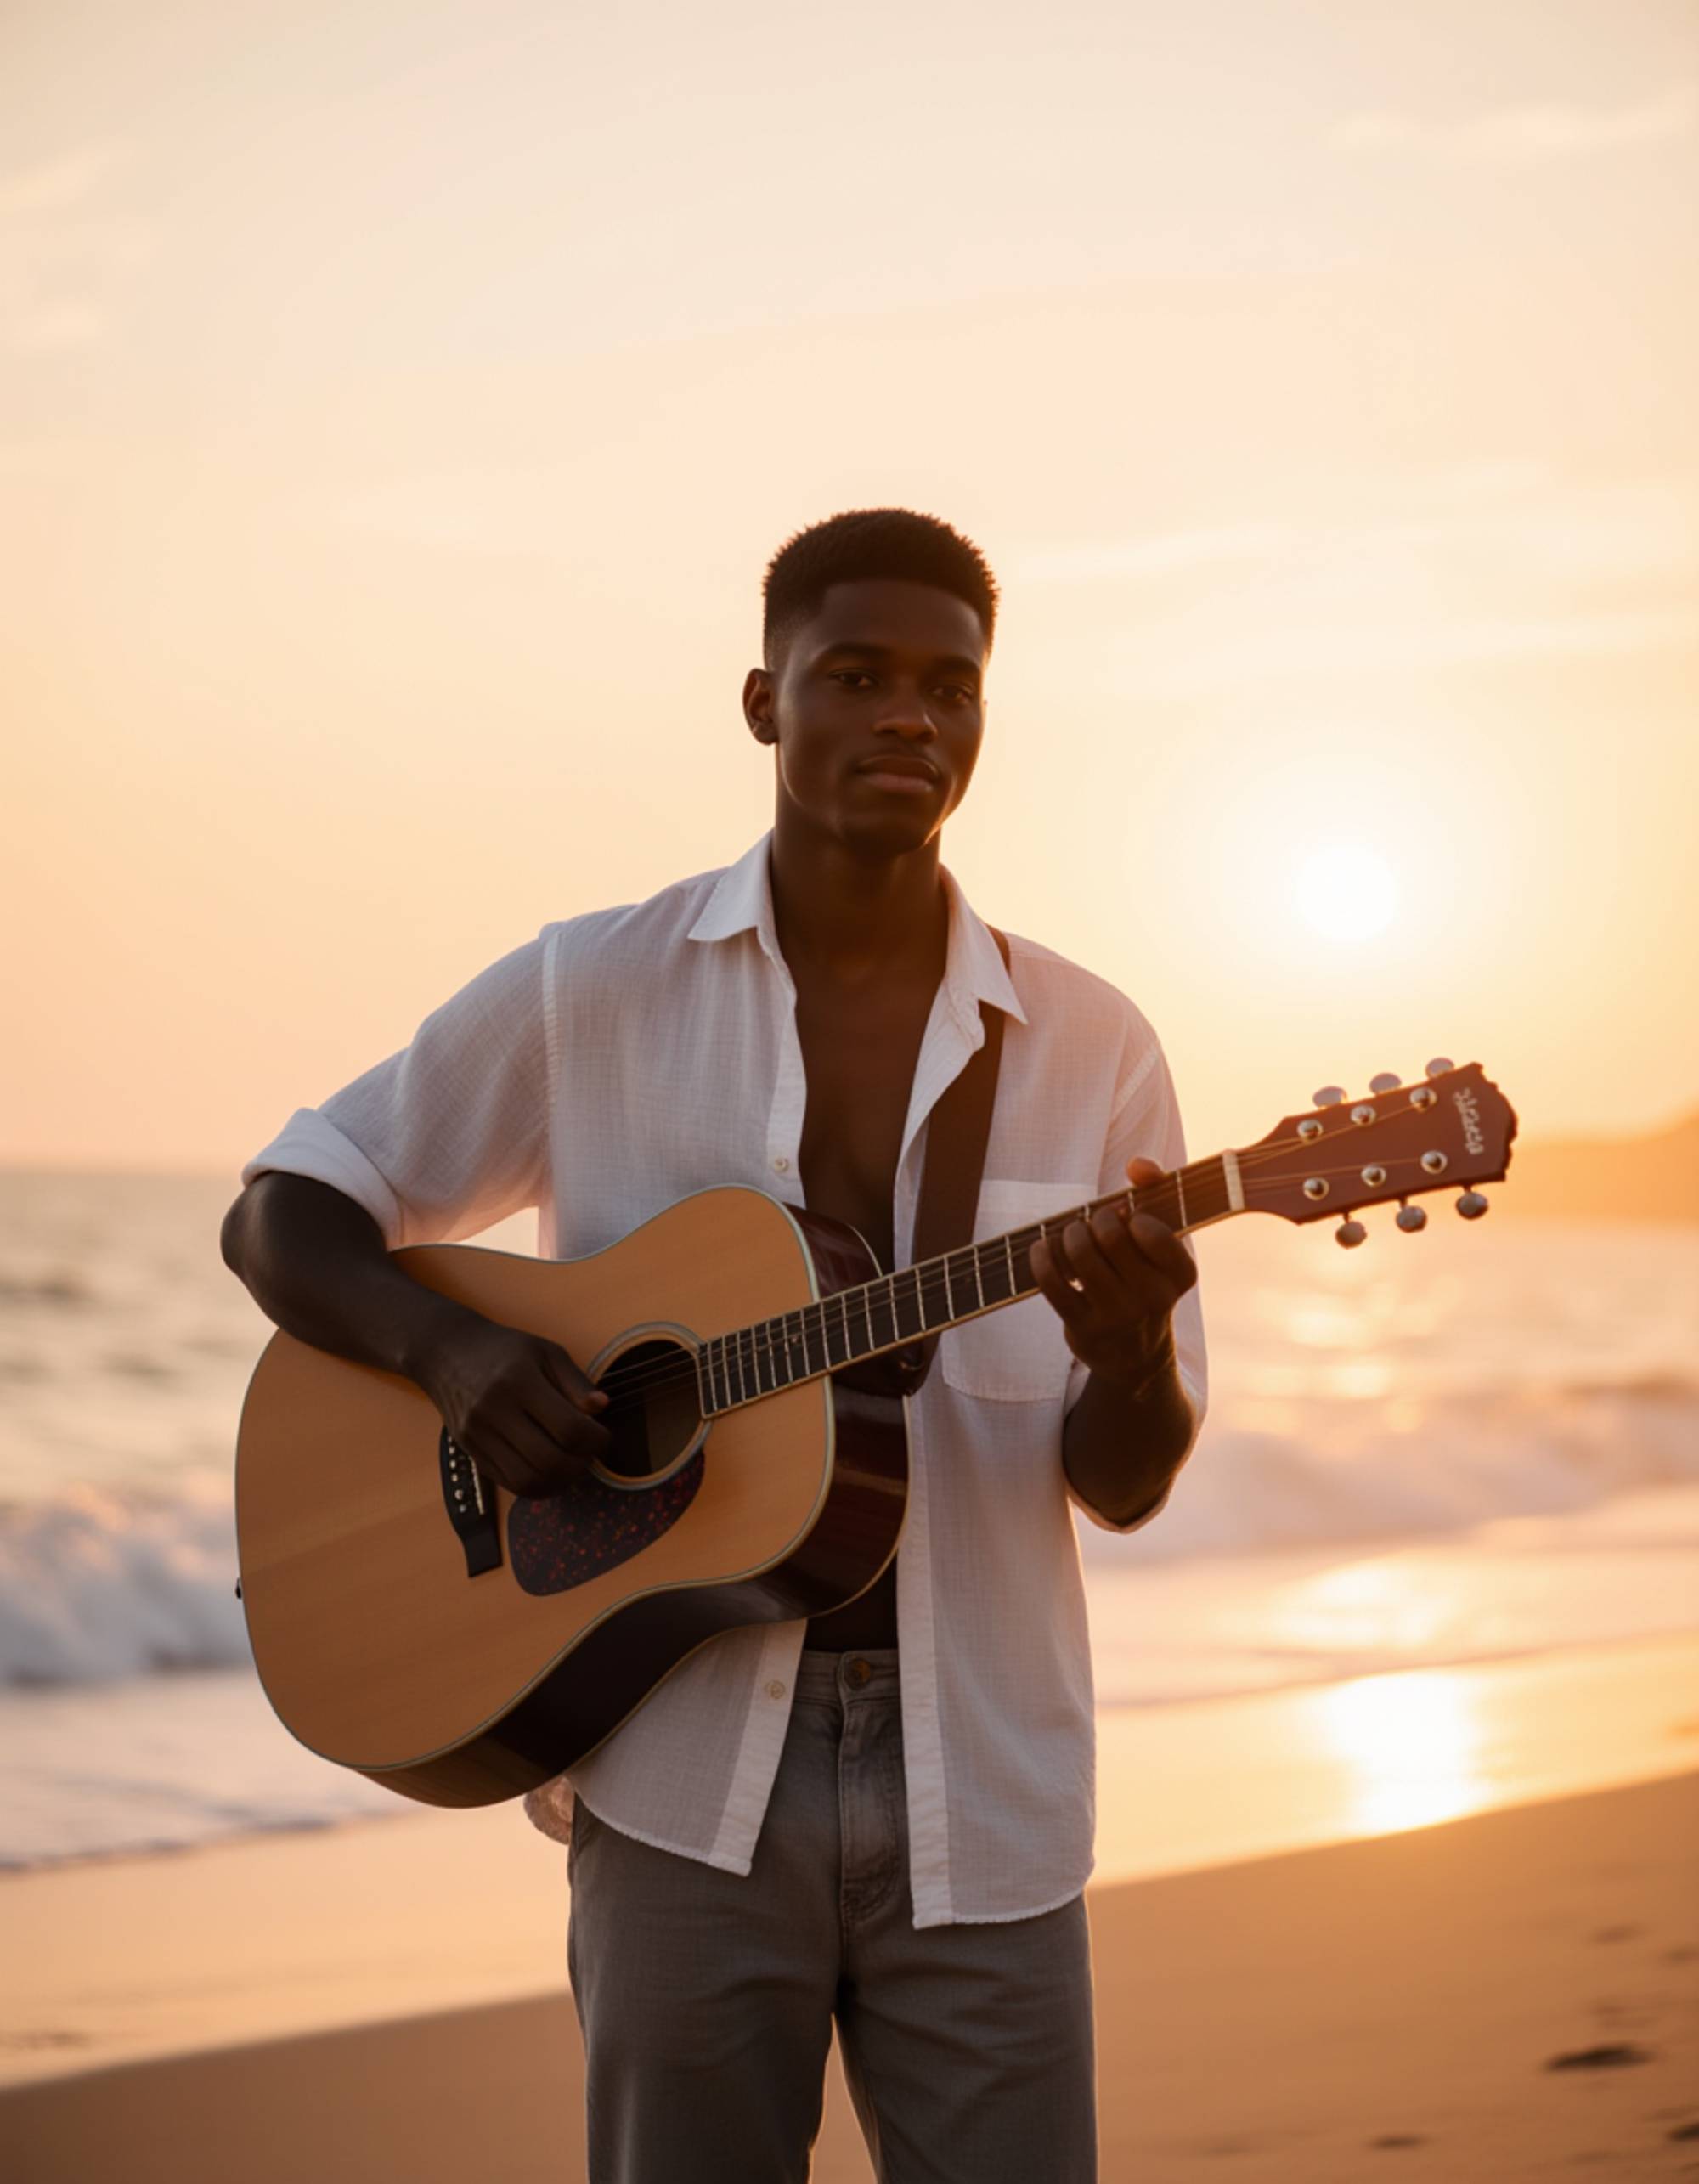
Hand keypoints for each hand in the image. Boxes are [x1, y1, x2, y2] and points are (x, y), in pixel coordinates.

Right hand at [418, 1317, 612, 1497]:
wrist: (447, 1353)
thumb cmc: (503, 1350)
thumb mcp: (546, 1351)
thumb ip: (575, 1381)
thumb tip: (601, 1408)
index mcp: (519, 1381)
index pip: (569, 1428)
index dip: (596, 1440)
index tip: (603, 1436)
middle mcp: (494, 1411)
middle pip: (549, 1460)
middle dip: (581, 1464)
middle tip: (590, 1454)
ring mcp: (478, 1436)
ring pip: (528, 1481)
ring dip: (560, 1481)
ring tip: (572, 1465)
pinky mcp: (470, 1452)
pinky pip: (509, 1483)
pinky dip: (537, 1485)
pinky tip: (550, 1470)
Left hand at [1029, 1156, 1196, 1390]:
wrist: (1134, 1355)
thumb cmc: (1144, 1281)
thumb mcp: (1160, 1244)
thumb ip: (1156, 1192)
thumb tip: (1138, 1164)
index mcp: (1181, 1275)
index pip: (1152, 1229)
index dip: (1131, 1216)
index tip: (1126, 1220)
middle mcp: (1155, 1299)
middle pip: (1110, 1235)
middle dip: (1094, 1219)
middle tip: (1092, 1224)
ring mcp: (1118, 1316)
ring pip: (1080, 1253)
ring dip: (1069, 1234)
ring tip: (1072, 1236)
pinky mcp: (1083, 1328)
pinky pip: (1052, 1281)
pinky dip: (1042, 1256)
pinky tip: (1043, 1249)